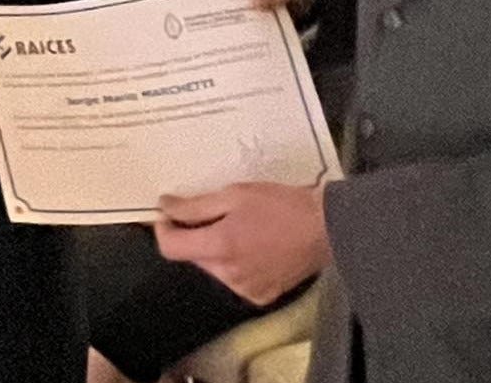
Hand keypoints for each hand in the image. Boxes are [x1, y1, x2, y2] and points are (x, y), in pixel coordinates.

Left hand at [154, 181, 331, 305]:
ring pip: (214, 268)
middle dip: (196, 235)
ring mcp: (246, 290)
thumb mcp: (235, 195)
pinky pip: (235, 280)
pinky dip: (236, 264)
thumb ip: (195, 206)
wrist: (326, 228)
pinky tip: (254, 247)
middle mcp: (230, 275)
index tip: (169, 213)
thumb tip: (165, 207)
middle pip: (194, 257)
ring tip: (241, 228)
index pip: (171, 248)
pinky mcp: (261, 297)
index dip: (164, 229)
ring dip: (216, 250)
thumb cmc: (281, 205)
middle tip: (216, 213)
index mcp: (221, 247)